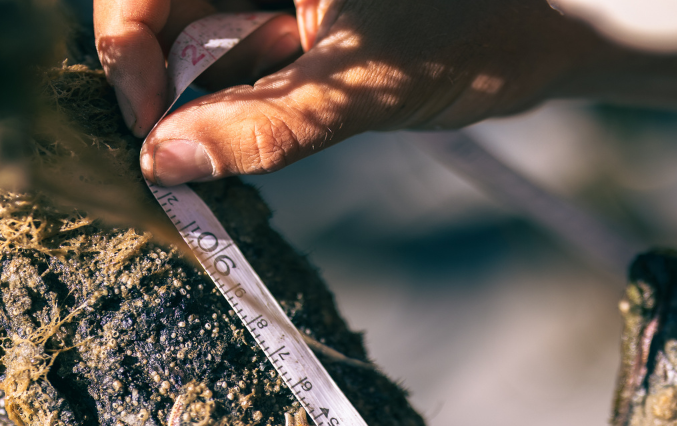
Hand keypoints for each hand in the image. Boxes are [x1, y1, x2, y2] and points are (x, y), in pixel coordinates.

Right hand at [94, 0, 608, 184]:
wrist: (547, 37)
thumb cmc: (471, 34)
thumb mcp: (362, 84)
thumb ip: (264, 124)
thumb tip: (164, 160)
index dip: (128, 47)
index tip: (147, 125)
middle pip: (164, 9)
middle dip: (169, 79)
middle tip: (179, 150)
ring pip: (198, 36)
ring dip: (206, 93)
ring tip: (237, 129)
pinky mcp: (290, 13)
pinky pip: (235, 55)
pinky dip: (236, 95)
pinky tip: (254, 119)